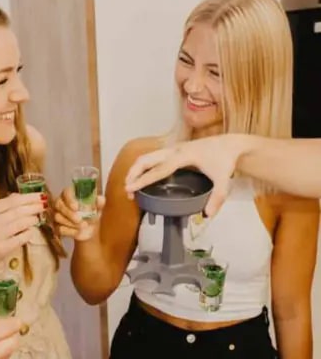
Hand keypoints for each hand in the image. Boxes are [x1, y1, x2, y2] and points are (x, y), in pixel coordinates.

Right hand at [0, 193, 45, 270]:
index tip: (41, 195)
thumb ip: (3, 206)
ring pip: (22, 223)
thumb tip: (20, 196)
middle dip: (34, 207)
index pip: (12, 200)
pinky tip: (31, 230)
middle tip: (44, 205)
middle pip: (18, 211)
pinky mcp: (2, 248)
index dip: (29, 197)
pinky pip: (22, 238)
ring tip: (37, 218)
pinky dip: (29, 233)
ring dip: (33, 219)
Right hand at [54, 186, 104, 241]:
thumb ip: (99, 203)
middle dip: (69, 213)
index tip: (76, 207)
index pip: (66, 192)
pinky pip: (59, 229)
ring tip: (83, 226)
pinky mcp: (56, 226)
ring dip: (71, 223)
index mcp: (71, 194)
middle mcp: (61, 202)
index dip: (70, 199)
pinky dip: (70, 231)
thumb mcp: (97, 209)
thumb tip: (100, 198)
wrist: (88, 229)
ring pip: (58, 217)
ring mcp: (56, 214)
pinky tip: (78, 232)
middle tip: (80, 219)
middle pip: (58, 204)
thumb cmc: (91, 214)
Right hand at [124, 135, 239, 216]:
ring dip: (136, 169)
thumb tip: (207, 215)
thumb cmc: (225, 160)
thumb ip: (217, 198)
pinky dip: (143, 167)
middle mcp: (174, 150)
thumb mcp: (223, 180)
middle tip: (127, 190)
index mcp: (183, 156)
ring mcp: (172, 149)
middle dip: (133, 173)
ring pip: (147, 156)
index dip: (142, 180)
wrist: (230, 144)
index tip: (130, 188)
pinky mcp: (173, 150)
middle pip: (146, 159)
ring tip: (131, 186)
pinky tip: (142, 178)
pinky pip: (153, 157)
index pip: (157, 170)